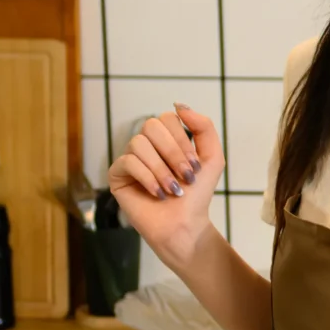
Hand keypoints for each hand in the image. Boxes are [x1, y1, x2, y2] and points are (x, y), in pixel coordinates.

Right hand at [105, 105, 224, 267]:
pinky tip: (157, 194)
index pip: (167, 118)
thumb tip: (178, 105)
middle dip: (172, 152)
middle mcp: (146, 144)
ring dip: (161, 169)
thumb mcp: (212, 158)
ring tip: (172, 190)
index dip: (182, 140)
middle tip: (185, 177)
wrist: (184, 224)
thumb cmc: (197, 194)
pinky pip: (127, 162)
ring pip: (138, 143)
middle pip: (151, 125)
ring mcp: (130, 158)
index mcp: (166, 138)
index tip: (194, 167)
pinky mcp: (117, 175)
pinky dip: (147, 178)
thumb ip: (203, 127)